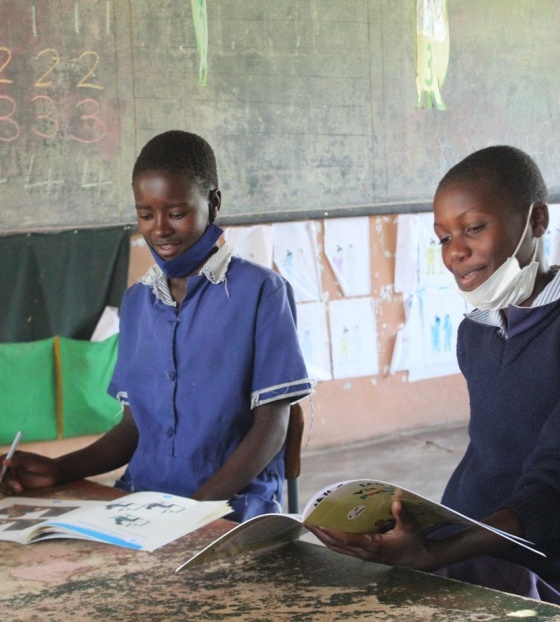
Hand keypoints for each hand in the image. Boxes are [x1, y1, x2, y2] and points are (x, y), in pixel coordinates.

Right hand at [0, 451, 58, 494]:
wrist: (53, 475)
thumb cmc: (44, 465)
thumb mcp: (31, 462)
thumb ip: (18, 461)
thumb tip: (4, 461)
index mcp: (13, 456)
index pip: (0, 461)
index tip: (0, 475)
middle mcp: (10, 465)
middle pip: (0, 473)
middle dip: (4, 480)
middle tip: (13, 485)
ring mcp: (12, 475)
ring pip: (2, 482)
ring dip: (9, 486)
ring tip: (20, 488)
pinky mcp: (15, 484)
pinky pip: (7, 489)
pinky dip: (11, 490)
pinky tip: (20, 490)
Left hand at [307, 500, 436, 569]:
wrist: (420, 559)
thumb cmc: (414, 542)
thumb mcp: (411, 527)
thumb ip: (402, 515)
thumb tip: (396, 499)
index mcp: (374, 546)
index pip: (348, 540)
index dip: (332, 532)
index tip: (319, 523)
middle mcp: (365, 553)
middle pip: (336, 545)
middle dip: (320, 533)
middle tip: (305, 520)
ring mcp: (363, 555)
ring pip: (337, 548)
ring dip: (322, 536)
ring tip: (309, 524)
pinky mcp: (364, 554)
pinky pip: (342, 547)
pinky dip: (331, 538)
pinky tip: (324, 530)